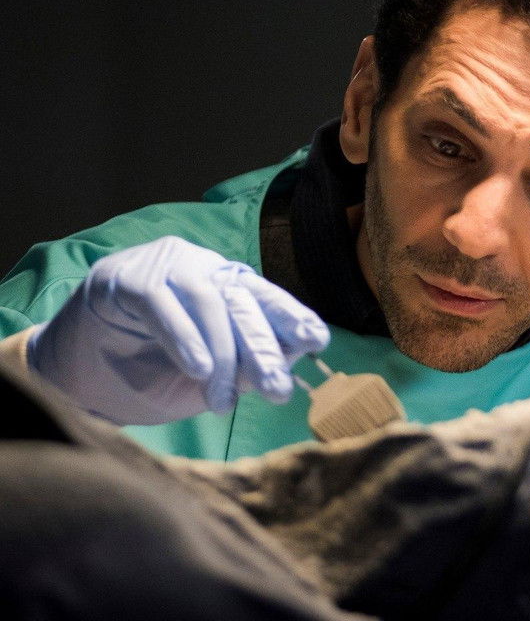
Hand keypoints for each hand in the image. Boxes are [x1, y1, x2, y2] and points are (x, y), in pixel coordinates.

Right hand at [27, 236, 329, 424]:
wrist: (74, 373)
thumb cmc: (147, 373)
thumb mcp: (207, 377)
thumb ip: (244, 365)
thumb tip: (294, 358)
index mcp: (225, 286)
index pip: (265, 298)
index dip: (291, 317)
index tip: (316, 340)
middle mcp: (201, 269)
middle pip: (242, 303)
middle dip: (263, 350)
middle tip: (278, 390)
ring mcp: (162, 267)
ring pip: (208, 302)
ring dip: (220, 356)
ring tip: (221, 400)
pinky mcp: (124, 277)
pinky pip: (160, 304)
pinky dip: (182, 337)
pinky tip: (197, 368)